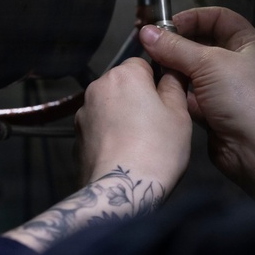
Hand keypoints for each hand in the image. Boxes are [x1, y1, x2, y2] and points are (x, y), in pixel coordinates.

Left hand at [73, 57, 191, 191]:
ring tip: (139, 143)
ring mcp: (82, 114)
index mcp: (124, 75)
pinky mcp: (76, 138)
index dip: (156, 82)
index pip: (142, 63)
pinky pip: (98, 129)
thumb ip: (174, 86)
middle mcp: (98, 88)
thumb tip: (170, 71)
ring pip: (109, 107)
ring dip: (121, 117)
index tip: (166, 104)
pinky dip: (109, 136)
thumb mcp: (179, 114)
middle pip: (123, 85)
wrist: (122, 191)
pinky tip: (123, 155)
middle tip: (156, 125)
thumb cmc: (158, 149)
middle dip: (136, 99)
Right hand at [139, 7, 254, 200]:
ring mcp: (225, 88)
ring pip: (193, 71)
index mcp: (249, 43)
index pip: (219, 18)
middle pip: (202, 44)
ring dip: (173, 69)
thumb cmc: (241, 97)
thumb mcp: (209, 63)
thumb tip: (146, 32)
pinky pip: (189, 94)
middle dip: (177, 44)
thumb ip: (175, 47)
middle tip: (148, 44)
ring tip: (148, 65)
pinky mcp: (213, 111)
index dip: (193, 17)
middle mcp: (239, 63)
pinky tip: (158, 89)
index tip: (166, 24)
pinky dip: (176, 92)